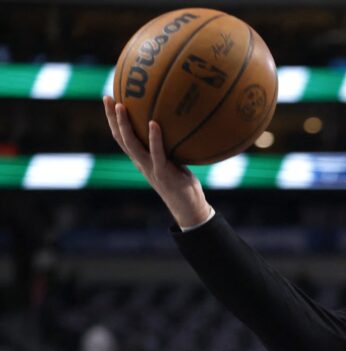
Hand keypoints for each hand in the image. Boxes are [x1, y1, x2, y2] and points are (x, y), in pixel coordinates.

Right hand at [102, 96, 211, 227]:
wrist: (188, 208)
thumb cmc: (183, 183)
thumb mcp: (175, 160)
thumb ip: (171, 146)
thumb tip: (177, 123)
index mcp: (141, 159)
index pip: (122, 137)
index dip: (113, 120)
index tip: (109, 99)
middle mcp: (141, 163)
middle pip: (120, 138)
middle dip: (111, 118)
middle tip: (107, 97)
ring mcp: (150, 168)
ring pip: (131, 145)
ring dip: (125, 125)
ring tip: (121, 106)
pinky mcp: (163, 173)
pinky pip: (157, 153)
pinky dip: (154, 138)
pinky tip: (154, 123)